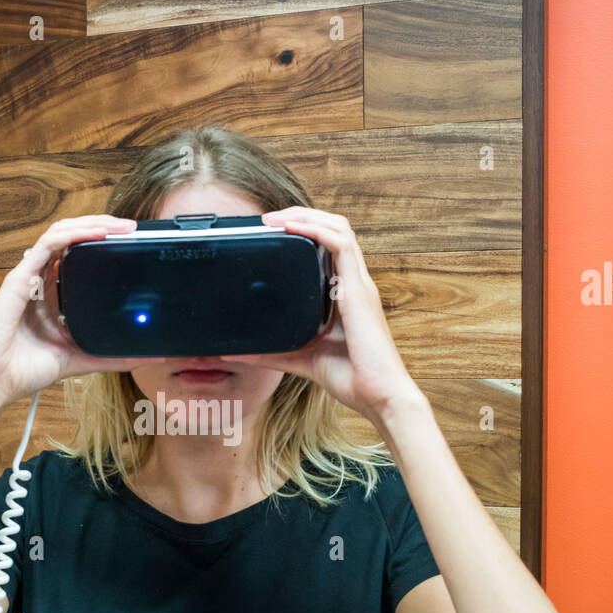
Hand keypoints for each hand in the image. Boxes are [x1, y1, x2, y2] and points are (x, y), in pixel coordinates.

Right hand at [0, 215, 164, 406]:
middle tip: (130, 228)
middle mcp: (40, 281)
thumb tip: (147, 358)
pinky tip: (96, 233)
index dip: (101, 245)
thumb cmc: (25, 370)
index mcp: (52, 296)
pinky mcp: (20, 278)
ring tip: (119, 225)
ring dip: (91, 224)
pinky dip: (73, 234)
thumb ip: (111, 356)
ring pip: (61, 234)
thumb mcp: (79, 359)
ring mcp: (29, 276)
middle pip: (71, 239)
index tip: (130, 245)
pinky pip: (48, 244)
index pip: (77, 257)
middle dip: (101, 226)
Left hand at [222, 206, 420, 423]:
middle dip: (302, 215)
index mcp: (346, 295)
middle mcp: (355, 284)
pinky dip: (315, 229)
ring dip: (307, 215)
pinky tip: (291, 227)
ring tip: (275, 217)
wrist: (379, 397)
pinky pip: (340, 244)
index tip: (272, 232)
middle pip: (335, 229)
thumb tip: (233, 353)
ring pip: (339, 228)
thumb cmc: (352, 379)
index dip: (305, 232)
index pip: (330, 247)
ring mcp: (360, 284)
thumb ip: (270, 353)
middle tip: (269, 218)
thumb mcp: (301, 360)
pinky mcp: (359, 290)